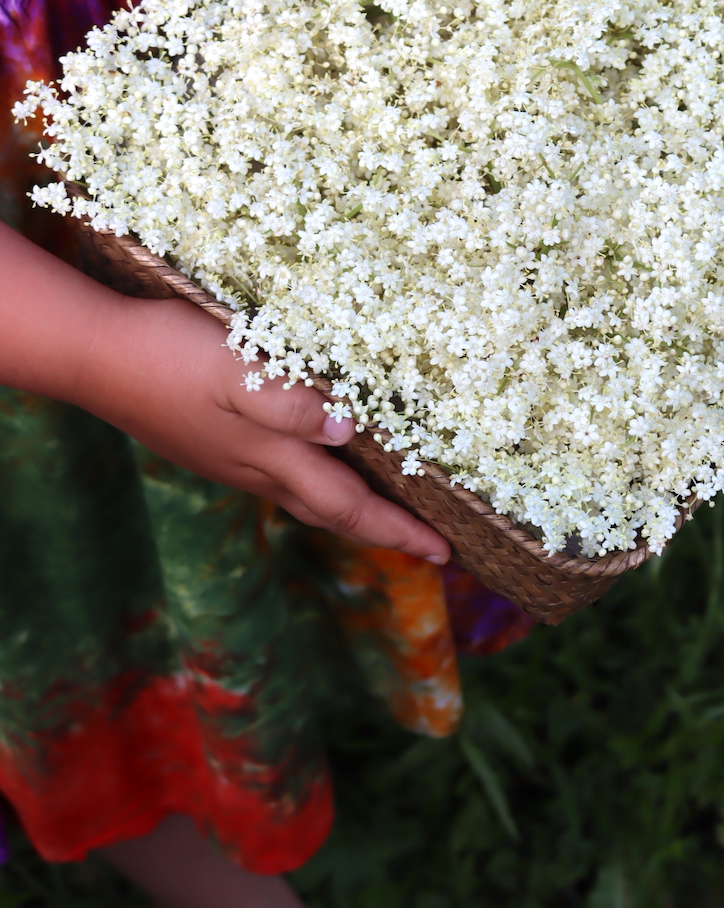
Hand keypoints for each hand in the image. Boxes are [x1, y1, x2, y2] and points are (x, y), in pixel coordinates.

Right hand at [85, 294, 450, 559]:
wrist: (95, 357)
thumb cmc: (168, 354)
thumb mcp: (235, 367)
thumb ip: (288, 403)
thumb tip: (345, 432)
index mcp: (271, 456)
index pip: (349, 505)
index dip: (399, 530)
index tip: (444, 553)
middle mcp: (255, 469)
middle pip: (332, 513)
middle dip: (383, 531)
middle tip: (428, 548)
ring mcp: (231, 461)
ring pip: (305, 499)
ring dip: (350, 512)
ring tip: (382, 515)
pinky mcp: (212, 445)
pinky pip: (280, 480)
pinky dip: (316, 486)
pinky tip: (316, 469)